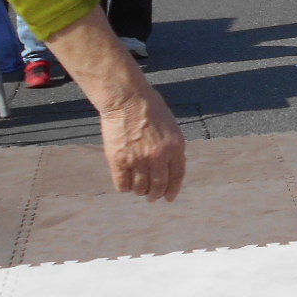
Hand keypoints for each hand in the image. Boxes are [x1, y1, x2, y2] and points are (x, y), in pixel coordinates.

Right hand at [43, 7, 186, 200]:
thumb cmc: (149, 107)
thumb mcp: (171, 126)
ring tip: (138, 190)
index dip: (173, 189)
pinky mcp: (119, 161)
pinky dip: (124, 187)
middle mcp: (159, 157)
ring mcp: (139, 160)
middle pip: (158, 185)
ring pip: (140, 187)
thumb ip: (171, 147)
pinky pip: (122, 184)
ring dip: (140, 191)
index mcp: (176, 147)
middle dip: (155, 195)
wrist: (127, 98)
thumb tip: (168, 166)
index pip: (177, 176)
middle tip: (152, 198)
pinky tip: (125, 185)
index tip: (169, 197)